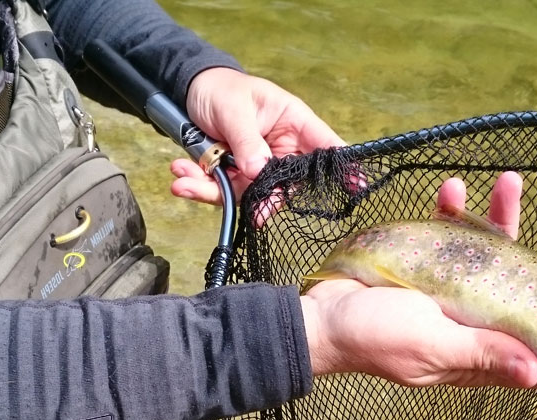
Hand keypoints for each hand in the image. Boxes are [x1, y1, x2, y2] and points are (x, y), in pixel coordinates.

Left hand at [170, 67, 344, 204]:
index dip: (342, 169)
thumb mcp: (235, 110)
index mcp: (293, 124)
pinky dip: (198, 186)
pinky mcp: (233, 175)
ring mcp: (256, 165)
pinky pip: (221, 191)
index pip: (324, 147)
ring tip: (184, 180)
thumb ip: (247, 142)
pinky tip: (179, 175)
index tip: (357, 188)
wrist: (188, 91)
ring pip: (248, 194)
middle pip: (285, 185)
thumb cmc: (222, 90)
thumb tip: (259, 172)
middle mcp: (279, 149)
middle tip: (252, 211)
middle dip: (262, 199)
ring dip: (213, 190)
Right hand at [300, 172, 536, 388]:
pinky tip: (451, 189)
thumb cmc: (371, 340)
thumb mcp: (430, 347)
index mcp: (483, 352)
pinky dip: (455, 209)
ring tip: (509, 181)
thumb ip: (481, 354)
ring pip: (498, 254)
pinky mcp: (429, 265)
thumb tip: (536, 372)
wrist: (318, 317)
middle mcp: (478, 322)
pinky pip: (453, 235)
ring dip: (507, 217)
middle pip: (535, 292)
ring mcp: (456, 292)